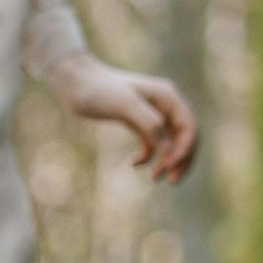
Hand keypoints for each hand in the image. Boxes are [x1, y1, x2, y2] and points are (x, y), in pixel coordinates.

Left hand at [44, 54, 197, 182]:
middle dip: (181, 159)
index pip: (188, 127)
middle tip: (171, 181)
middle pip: (184, 137)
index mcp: (167, 97)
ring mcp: (151, 114)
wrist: (73, 82)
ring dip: (166, 162)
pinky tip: (132, 164)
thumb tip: (170, 151)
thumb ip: (150, 125)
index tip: (169, 167)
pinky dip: (146, 157)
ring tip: (154, 178)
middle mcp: (164, 105)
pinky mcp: (136, 122)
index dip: (185, 149)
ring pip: (169, 143)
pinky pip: (151, 144)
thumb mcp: (125, 105)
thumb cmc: (98, 89)